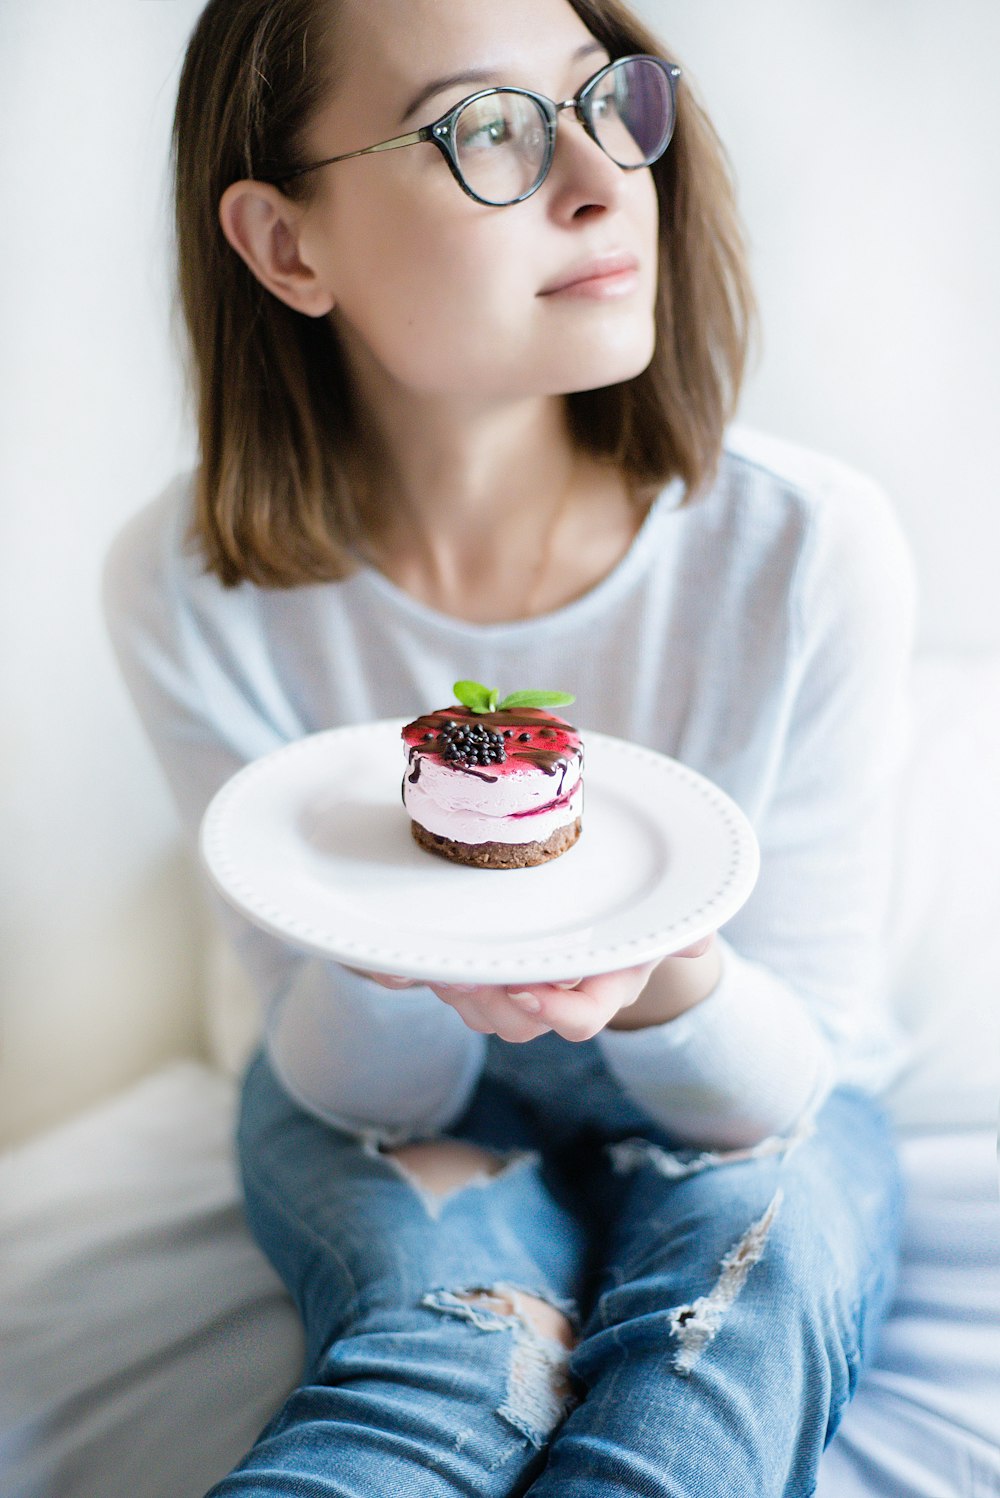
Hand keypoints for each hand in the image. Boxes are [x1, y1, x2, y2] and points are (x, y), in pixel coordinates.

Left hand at [347, 935, 717, 1041]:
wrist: (609, 906)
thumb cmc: (637, 907)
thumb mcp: (660, 913)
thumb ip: (677, 926)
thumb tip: (699, 939)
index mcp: (604, 986)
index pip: (581, 1019)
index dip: (553, 1012)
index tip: (527, 989)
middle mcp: (558, 998)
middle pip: (517, 1022)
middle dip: (487, 1001)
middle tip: (462, 970)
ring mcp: (516, 991)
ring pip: (478, 1010)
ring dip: (455, 990)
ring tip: (437, 959)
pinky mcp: (479, 974)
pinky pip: (445, 988)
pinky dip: (416, 975)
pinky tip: (392, 957)